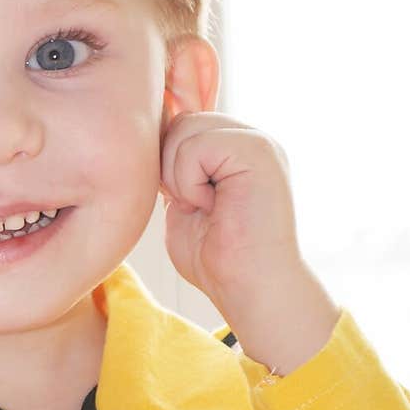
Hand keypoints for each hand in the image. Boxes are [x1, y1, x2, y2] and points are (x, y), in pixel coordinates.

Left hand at [159, 110, 301, 319]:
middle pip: (181, 121)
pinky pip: (196, 146)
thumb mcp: (183, 201)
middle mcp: (250, 138)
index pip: (182, 125)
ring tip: (206, 207)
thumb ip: (173, 166)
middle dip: (170, 166)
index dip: (166, 161)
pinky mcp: (258, 150)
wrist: (249, 288)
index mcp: (234, 149)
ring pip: (185, 128)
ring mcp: (257, 141)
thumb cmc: (216, 258)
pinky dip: (190, 182)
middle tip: (194, 205)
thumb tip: (152, 136)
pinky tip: (213, 205)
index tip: (181, 200)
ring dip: (180, 176)